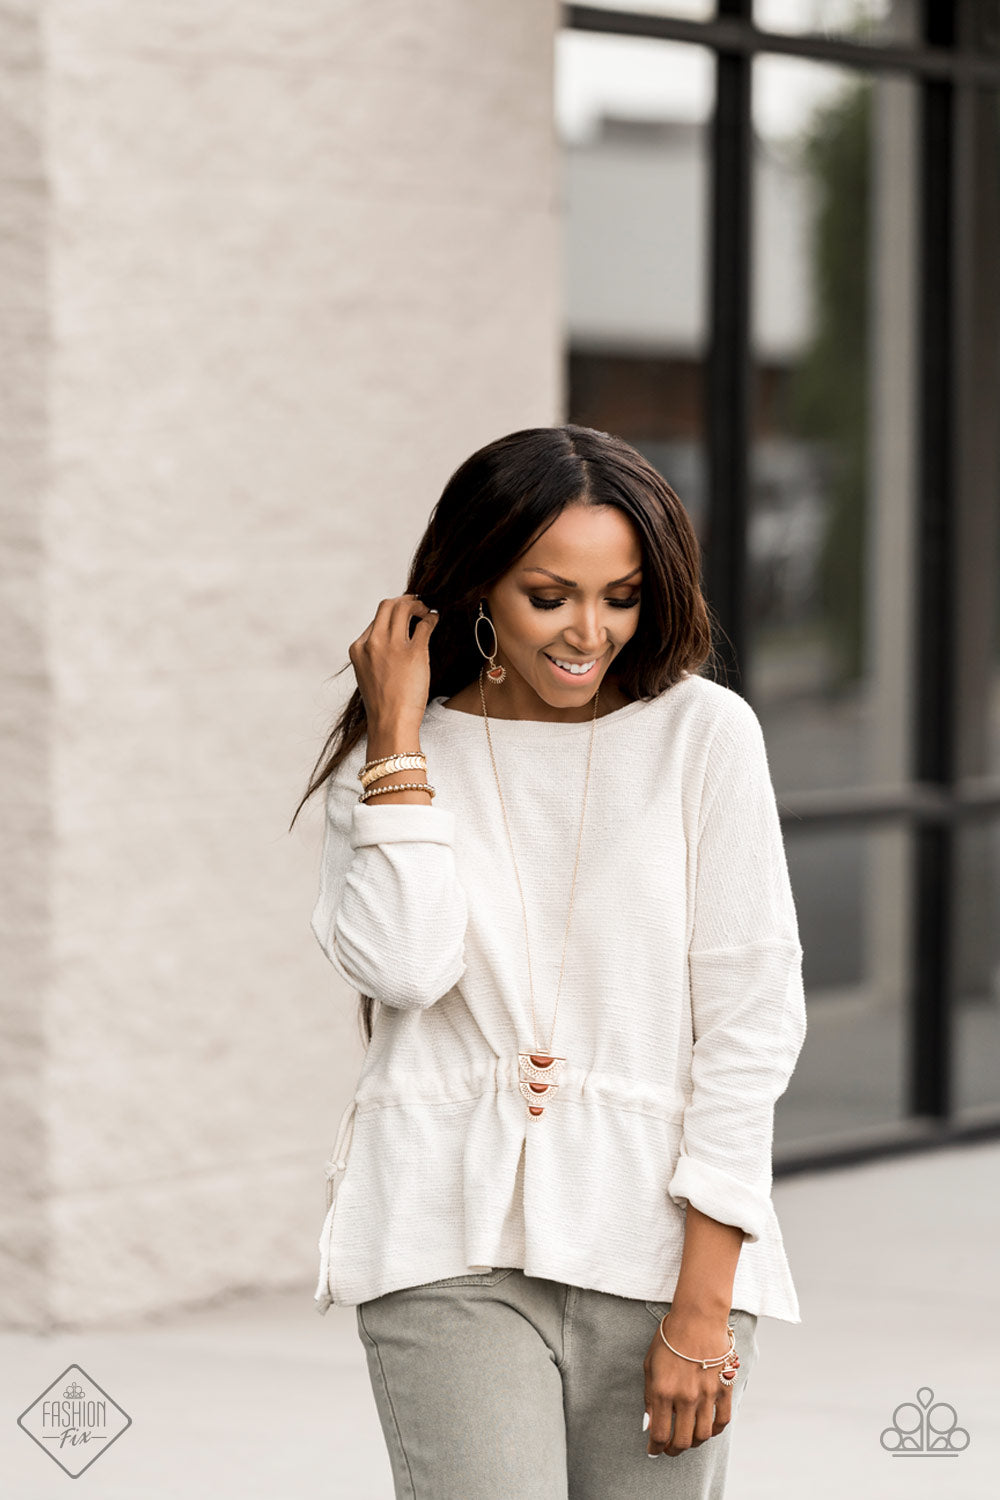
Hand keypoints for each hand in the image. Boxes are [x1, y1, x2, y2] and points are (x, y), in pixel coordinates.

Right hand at [348, 593, 439, 730]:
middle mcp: (373, 643)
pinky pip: (425, 624)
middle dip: (404, 601)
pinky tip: (435, 620)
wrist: (390, 723)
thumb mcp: (368, 674)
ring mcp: (392, 646)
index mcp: (358, 649)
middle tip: (417, 603)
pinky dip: (431, 618)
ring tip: (427, 610)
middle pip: (388, 606)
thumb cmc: (383, 704)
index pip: (375, 620)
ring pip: (405, 608)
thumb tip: (392, 638)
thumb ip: (375, 654)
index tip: (403, 616)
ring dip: (418, 605)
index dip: (391, 615)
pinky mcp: (414, 652)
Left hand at [643, 1310, 735, 1456]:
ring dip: (693, 1443)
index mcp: (662, 1391)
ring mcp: (706, 1394)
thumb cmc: (669, 1339)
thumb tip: (649, 1424)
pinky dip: (715, 1431)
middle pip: (682, 1441)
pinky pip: (722, 1421)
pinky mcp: (724, 1389)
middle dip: (673, 1450)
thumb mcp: (649, 1365)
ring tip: (688, 1439)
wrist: (697, 1318)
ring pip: (702, 1436)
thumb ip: (649, 1397)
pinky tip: (707, 1428)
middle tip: (669, 1449)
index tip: (653, 1451)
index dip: (655, 1448)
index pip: (659, 1434)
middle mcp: (685, 1397)